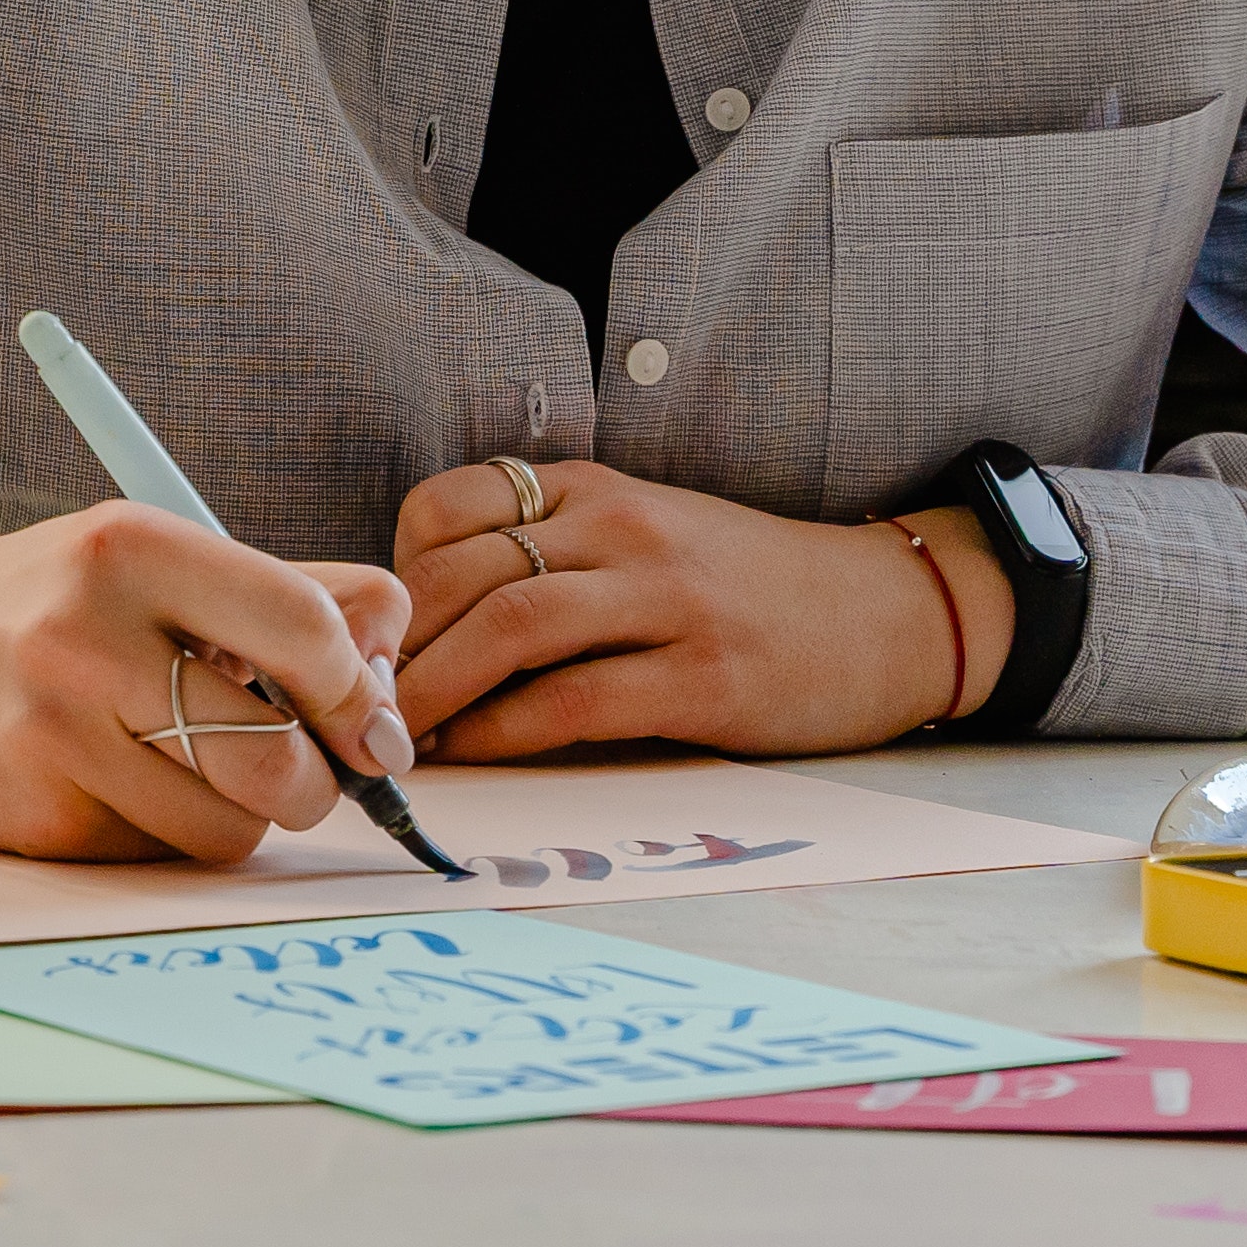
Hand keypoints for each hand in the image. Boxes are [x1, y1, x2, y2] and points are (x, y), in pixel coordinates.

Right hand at [0, 478, 411, 864]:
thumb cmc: (55, 603)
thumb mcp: (162, 560)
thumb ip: (291, 594)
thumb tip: (396, 659)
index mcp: (134, 547)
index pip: (306, 626)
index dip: (358, 688)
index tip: (365, 716)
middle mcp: (87, 637)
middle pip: (278, 757)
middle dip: (318, 782)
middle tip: (308, 772)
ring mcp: (53, 736)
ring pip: (227, 827)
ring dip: (243, 816)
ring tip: (203, 771)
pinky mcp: (34, 819)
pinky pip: (158, 855)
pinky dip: (168, 834)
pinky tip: (122, 786)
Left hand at [386, 457, 1009, 759]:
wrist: (887, 613)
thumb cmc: (750, 586)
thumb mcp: (647, 536)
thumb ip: (556, 558)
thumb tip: (433, 628)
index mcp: (599, 492)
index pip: (451, 504)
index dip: (394, 570)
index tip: (376, 633)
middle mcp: (626, 530)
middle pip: (467, 571)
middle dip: (398, 645)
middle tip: (358, 704)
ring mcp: (669, 599)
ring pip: (513, 626)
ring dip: (438, 689)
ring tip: (398, 739)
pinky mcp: (705, 676)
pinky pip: (579, 698)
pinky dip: (510, 729)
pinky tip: (477, 754)